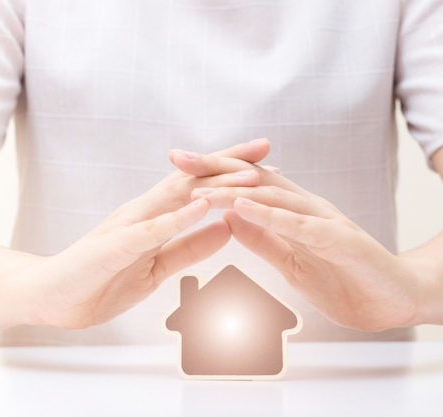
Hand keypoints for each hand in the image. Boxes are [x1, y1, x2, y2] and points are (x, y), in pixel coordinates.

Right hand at [28, 139, 271, 328]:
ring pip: (174, 199)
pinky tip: (201, 207)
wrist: (49, 296)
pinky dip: (177, 217)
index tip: (265, 165)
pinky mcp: (113, 245)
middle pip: (190, 180)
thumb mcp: (156, 267)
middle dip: (228, 163)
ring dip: (213, 185)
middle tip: (265, 147)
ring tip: (248, 175)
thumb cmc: (99, 280)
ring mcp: (126, 226)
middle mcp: (141, 213)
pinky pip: (149, 230)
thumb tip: (224, 231)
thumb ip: (188, 248)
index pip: (195, 188)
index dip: (229, 175)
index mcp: (151, 219)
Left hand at [173, 154, 421, 331]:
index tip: (177, 165)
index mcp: (292, 211)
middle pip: (254, 179)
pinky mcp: (337, 239)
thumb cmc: (344, 279)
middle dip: (215, 167)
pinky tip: (241, 208)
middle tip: (178, 157)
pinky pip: (297, 225)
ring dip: (234, 190)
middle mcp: (305, 207)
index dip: (212, 173)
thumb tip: (229, 219)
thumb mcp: (290, 260)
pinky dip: (268, 215)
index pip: (247, 185)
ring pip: (272, 196)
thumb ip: (262, 239)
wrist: (395, 299)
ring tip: (200, 184)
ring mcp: (322, 219)